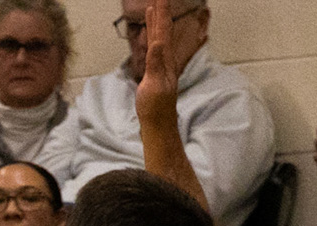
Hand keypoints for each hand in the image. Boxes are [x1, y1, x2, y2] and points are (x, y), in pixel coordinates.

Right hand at [132, 0, 180, 131]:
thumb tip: (158, 43)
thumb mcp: (154, 85)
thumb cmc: (155, 107)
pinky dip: (152, 38)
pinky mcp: (155, 71)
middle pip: (162, 30)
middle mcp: (164, 59)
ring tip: (153, 8)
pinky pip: (154, 48)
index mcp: (164, 59)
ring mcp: (161, 65)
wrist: (159, 123)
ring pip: (158, 38)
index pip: (162, 31)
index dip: (161, 14)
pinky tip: (151, 35)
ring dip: (156, 22)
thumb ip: (156, 63)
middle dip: (160, 12)